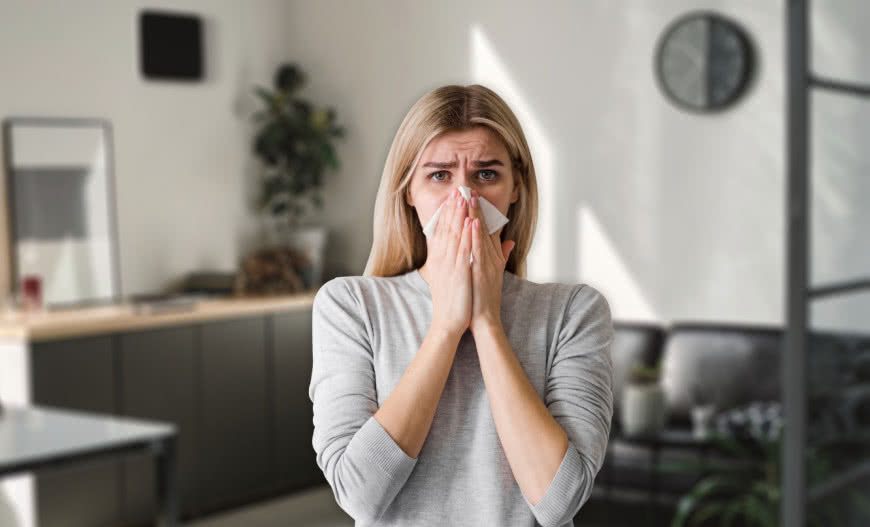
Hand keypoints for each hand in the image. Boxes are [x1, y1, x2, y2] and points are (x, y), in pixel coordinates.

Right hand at [427, 187, 473, 337]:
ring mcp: (450, 265)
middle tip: (458, 189)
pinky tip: (471, 222)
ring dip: (459, 214)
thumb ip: (456, 262)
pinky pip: (463, 250)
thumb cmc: (451, 302)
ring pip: (454, 234)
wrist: (447, 323)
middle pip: (447, 228)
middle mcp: (442, 259)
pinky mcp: (459, 273)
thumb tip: (460, 250)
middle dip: (453, 207)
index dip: (448, 213)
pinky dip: (466, 235)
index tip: (453, 197)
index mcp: (440, 260)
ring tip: (464, 197)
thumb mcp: (450, 278)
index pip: (443, 231)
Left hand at [467, 190, 514, 334]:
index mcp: (492, 258)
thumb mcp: (495, 274)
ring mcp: (487, 263)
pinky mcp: (482, 271)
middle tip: (469, 190)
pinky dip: (476, 235)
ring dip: (476, 215)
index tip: (474, 197)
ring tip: (470, 197)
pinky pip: (478, 249)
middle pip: (484, 228)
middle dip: (477, 208)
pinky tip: (473, 221)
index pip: (487, 230)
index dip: (482, 213)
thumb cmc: (485, 299)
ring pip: (481, 234)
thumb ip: (501, 256)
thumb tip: (508, 241)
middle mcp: (491, 258)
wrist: (484, 320)